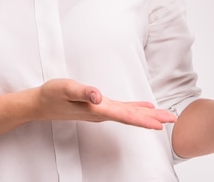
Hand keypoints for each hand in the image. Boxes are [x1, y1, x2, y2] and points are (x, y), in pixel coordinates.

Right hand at [33, 79, 176, 129]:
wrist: (40, 104)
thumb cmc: (52, 94)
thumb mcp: (66, 88)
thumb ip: (82, 92)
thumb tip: (98, 96)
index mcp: (97, 110)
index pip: (125, 116)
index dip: (143, 120)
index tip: (160, 124)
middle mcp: (102, 113)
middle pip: (132, 117)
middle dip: (152, 119)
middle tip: (172, 119)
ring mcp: (101, 111)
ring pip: (129, 114)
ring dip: (146, 115)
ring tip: (163, 116)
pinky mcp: (98, 107)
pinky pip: (122, 109)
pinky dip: (135, 108)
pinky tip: (143, 106)